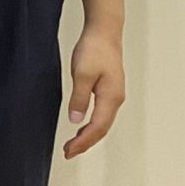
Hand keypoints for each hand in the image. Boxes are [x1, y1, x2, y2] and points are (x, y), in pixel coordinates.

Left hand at [64, 26, 125, 157]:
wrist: (104, 33)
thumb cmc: (94, 50)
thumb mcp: (82, 74)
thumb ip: (79, 98)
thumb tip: (76, 120)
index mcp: (111, 97)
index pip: (97, 127)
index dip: (84, 141)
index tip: (69, 150)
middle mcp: (116, 99)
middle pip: (102, 129)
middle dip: (86, 143)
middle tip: (68, 153)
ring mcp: (114, 95)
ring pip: (103, 123)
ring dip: (89, 136)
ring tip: (73, 145)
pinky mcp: (109, 90)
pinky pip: (102, 114)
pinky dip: (92, 125)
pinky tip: (82, 127)